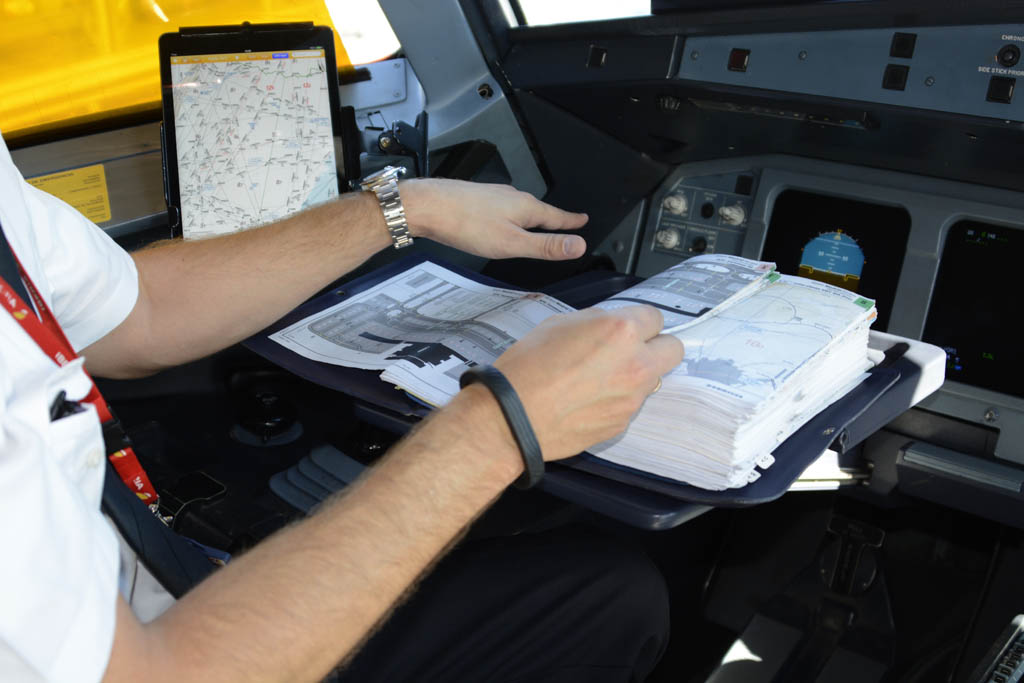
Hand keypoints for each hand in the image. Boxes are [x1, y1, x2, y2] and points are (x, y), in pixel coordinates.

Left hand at [399, 178, 587, 260]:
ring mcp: (494, 196)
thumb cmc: (465, 224)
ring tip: (537, 224)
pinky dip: (510, 216)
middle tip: (566, 223)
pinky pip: (503, 208)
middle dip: (553, 219)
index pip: (557, 216)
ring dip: (531, 217)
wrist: (428, 206)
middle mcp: (512, 197)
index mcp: (525, 208)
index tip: (583, 220)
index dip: (572, 221)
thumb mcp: (512, 243)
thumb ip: (545, 247)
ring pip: (520, 208)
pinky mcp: (478, 198)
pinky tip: (500, 222)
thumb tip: (578, 246)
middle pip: (540, 211)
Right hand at [492, 306, 684, 461]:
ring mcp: (632, 398)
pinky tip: (588, 399)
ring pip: (653, 379)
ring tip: (599, 378)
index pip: (656, 317)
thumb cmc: (528, 368)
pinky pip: (631, 404)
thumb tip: (609, 326)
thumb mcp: (559, 324)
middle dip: (656, 346)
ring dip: (635, 374)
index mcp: (621, 331)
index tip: (627, 326)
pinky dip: (617, 400)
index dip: (638, 321)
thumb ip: (596, 322)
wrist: (512, 416)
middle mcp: (635, 364)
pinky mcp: (622, 423)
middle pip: (674, 349)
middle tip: (629, 349)